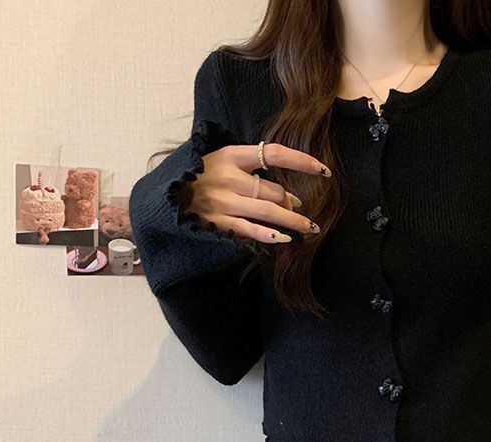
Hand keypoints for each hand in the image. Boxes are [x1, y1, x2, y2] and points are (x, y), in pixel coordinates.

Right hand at [180, 142, 330, 242]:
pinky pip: (249, 229)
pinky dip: (268, 235)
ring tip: (310, 228)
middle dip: (290, 201)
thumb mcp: (222, 160)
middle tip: (299, 208)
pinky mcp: (218, 223)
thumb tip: (288, 193)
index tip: (323, 170)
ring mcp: (223, 202)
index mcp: (230, 155)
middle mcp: (228, 177)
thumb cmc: (200, 177)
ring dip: (292, 221)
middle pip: (272, 189)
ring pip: (267, 211)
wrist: (166, 196)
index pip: (274, 153)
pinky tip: (284, 238)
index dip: (301, 161)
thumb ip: (251, 168)